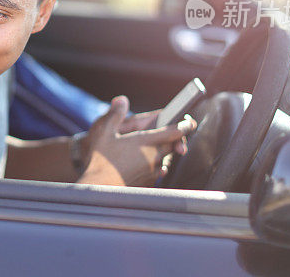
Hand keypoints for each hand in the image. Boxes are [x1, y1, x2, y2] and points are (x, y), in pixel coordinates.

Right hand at [77, 96, 196, 186]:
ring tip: (153, 151)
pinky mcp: (148, 184)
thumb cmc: (100, 161)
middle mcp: (152, 157)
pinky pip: (157, 173)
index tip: (190, 123)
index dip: (183, 126)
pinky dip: (155, 167)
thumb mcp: (103, 133)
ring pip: (165, 160)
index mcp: (144, 142)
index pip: (172, 132)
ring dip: (163, 154)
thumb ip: (115, 115)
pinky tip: (146, 167)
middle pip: (171, 146)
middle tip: (173, 135)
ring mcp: (152, 172)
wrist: (99, 188)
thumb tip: (122, 100)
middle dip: (174, 140)